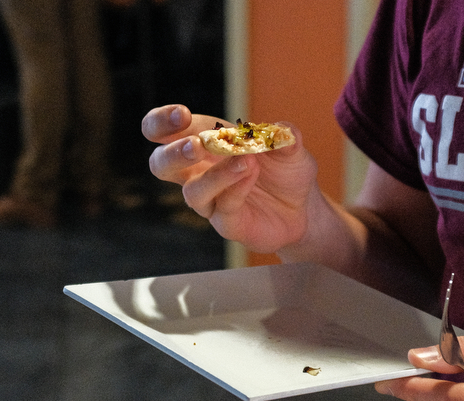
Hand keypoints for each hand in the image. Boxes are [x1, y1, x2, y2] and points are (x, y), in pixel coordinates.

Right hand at [143, 105, 318, 252]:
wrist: (303, 207)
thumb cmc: (284, 171)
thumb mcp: (289, 146)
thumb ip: (283, 135)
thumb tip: (281, 129)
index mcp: (203, 143)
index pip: (162, 132)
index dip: (162, 122)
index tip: (180, 115)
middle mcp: (198, 173)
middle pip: (160, 164)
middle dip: (173, 153)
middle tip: (197, 145)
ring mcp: (211, 200)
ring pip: (193, 191)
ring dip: (216, 174)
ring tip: (245, 161)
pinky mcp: (227, 223)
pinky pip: (224, 207)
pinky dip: (237, 188)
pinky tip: (252, 174)